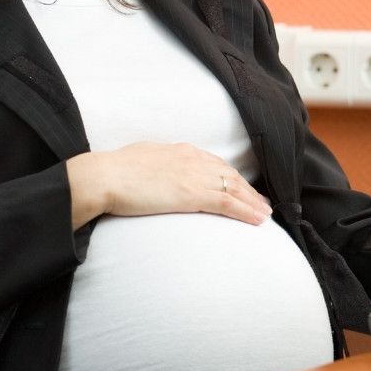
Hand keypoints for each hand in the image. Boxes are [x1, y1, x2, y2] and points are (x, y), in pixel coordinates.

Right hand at [66, 142, 271, 229]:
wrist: (104, 176)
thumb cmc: (114, 171)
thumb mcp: (141, 159)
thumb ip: (156, 165)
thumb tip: (157, 172)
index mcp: (181, 151)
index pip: (215, 164)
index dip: (232, 177)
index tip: (242, 187)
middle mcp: (193, 159)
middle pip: (230, 175)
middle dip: (248, 190)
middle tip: (263, 203)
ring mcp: (194, 176)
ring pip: (234, 189)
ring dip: (253, 203)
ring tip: (266, 214)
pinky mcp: (192, 194)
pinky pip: (227, 203)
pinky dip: (246, 211)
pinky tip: (258, 219)